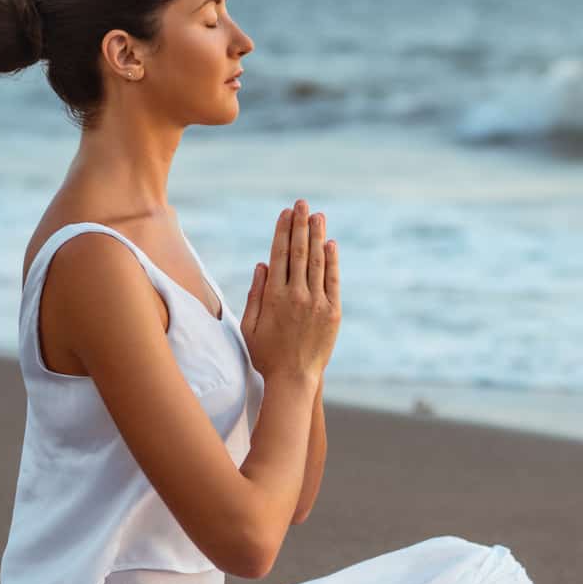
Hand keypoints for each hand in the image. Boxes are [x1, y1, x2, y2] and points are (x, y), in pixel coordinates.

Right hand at [240, 199, 340, 385]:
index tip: (285, 213)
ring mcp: (317, 303)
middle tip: (302, 204)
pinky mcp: (333, 312)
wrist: (294, 379)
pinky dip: (332, 261)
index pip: (279, 254)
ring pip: (317, 262)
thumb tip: (262, 264)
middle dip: (300, 225)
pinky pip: (333, 280)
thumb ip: (255, 294)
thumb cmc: (267, 354)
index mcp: (273, 297)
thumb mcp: (249, 326)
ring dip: (317, 236)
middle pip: (299, 252)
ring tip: (317, 216)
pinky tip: (330, 244)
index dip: (283, 231)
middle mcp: (296, 295)